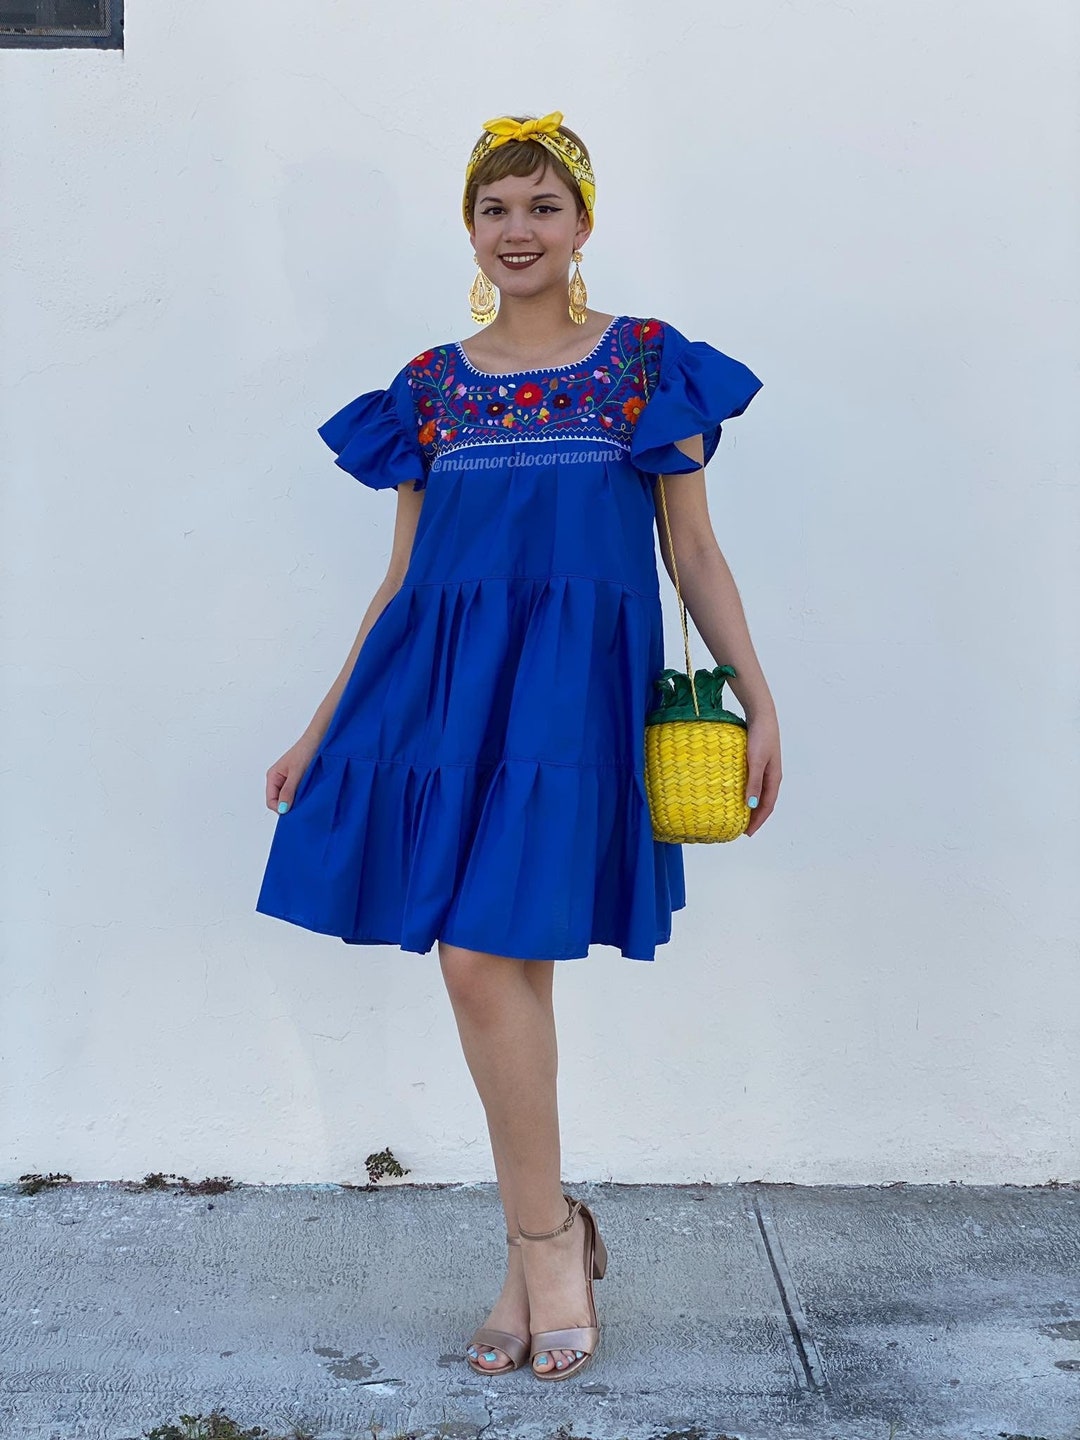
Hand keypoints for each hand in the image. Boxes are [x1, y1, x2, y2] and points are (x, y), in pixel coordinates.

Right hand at [265, 735, 319, 813]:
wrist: (319, 739)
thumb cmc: (306, 750)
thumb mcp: (296, 772)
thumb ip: (288, 791)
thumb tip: (282, 809)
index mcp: (273, 777)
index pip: (271, 801)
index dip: (281, 808)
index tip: (295, 811)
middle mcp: (278, 780)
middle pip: (279, 802)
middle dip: (290, 805)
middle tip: (303, 805)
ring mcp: (288, 781)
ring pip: (289, 799)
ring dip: (298, 801)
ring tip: (308, 797)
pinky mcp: (298, 781)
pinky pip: (297, 794)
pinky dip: (303, 796)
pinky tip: (311, 793)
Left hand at [743, 710, 780, 836]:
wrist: (761, 714)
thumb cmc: (761, 736)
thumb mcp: (756, 761)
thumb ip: (754, 782)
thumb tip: (750, 805)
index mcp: (774, 778)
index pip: (767, 805)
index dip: (758, 821)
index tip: (747, 833)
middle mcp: (771, 775)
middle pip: (764, 801)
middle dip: (755, 816)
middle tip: (742, 829)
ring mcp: (765, 768)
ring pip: (759, 792)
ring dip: (751, 805)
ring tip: (739, 815)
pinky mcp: (757, 761)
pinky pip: (753, 782)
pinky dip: (747, 792)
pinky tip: (737, 793)